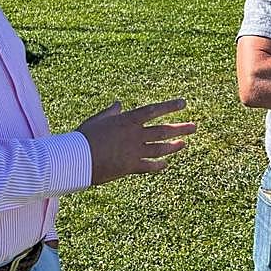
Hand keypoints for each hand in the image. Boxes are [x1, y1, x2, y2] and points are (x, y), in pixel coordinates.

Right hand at [76, 98, 196, 185]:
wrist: (76, 159)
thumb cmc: (84, 137)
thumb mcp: (97, 120)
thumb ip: (110, 112)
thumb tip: (119, 104)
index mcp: (127, 120)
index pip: (153, 110)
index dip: (170, 106)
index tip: (183, 103)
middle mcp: (134, 135)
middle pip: (163, 131)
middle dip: (180, 128)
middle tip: (194, 127)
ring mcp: (134, 151)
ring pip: (160, 149)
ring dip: (173, 147)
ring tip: (183, 144)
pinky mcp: (130, 167)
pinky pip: (149, 166)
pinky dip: (158, 166)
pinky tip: (165, 164)